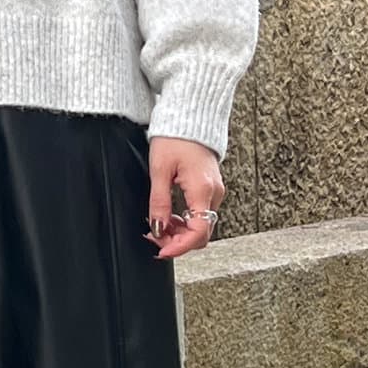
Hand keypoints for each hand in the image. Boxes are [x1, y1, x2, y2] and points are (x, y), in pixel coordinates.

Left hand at [143, 135, 224, 258]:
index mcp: (202, 190)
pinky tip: (169, 217)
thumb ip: (159, 203)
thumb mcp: (159, 171)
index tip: (162, 251)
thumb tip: (158, 228)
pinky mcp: (211, 189)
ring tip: (157, 226)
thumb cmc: (175, 137)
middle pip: (201, 233)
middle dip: (177, 241)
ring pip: (200, 225)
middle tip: (153, 237)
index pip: (198, 232)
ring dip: (179, 232)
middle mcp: (214, 194)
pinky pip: (200, 214)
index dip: (180, 247)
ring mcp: (214, 191)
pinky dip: (185, 221)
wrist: (190, 116)